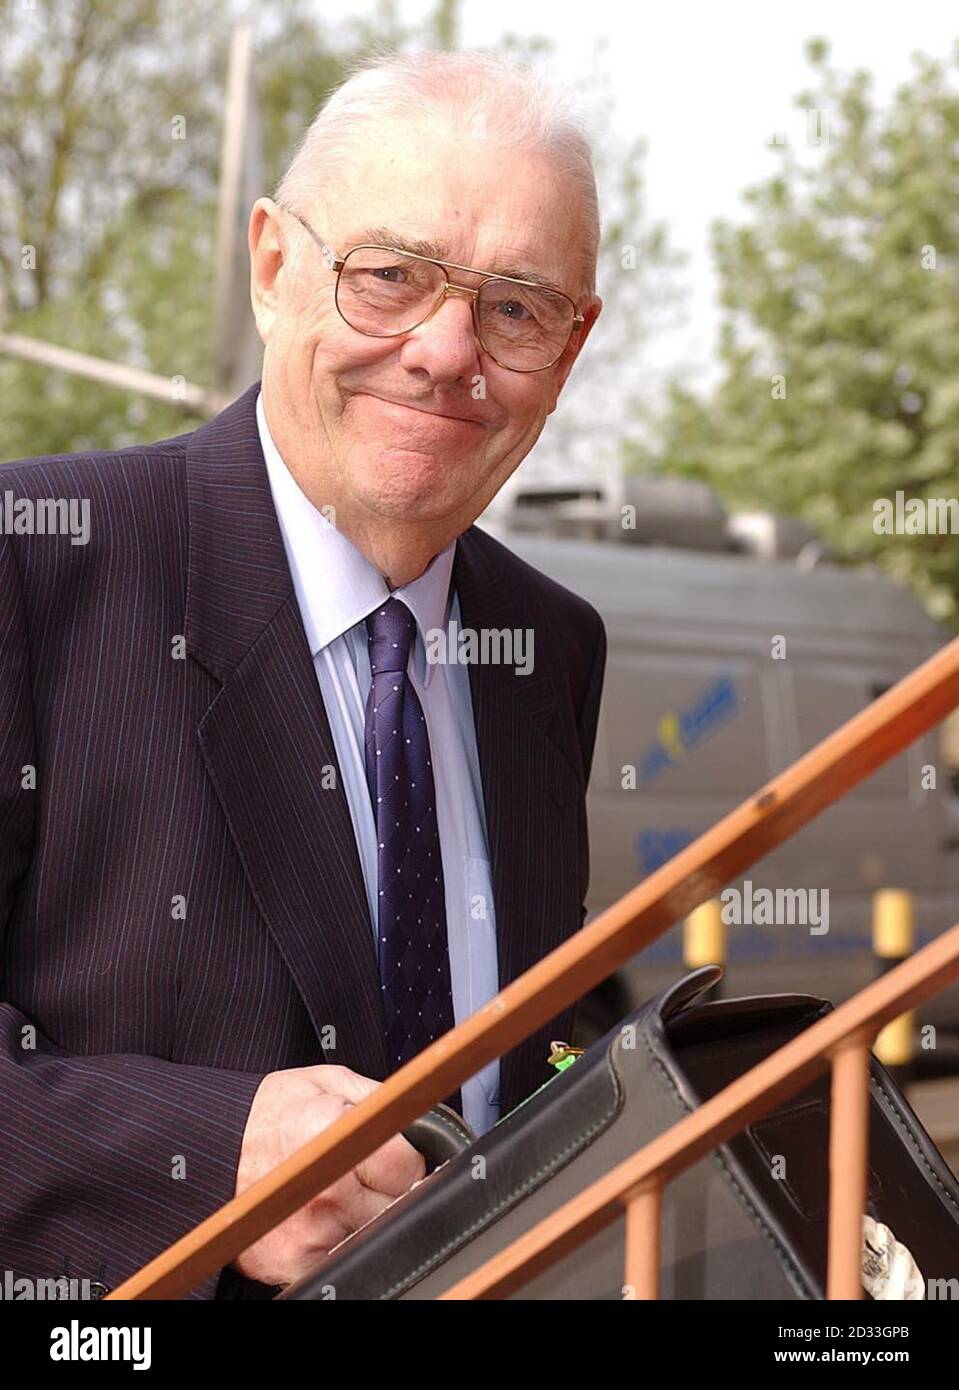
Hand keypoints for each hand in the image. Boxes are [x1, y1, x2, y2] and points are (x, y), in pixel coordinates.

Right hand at [231, 1063, 424, 1287]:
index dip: (405, 1157)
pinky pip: (342, 1257)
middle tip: (362, 1171)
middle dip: (389, 1188)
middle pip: (396, 1203)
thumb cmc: (268, 1115)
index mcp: (330, 1132)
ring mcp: (309, 1230)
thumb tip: (421, 1116)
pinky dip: (340, 1240)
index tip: (392, 1154)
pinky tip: (319, 1216)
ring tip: (337, 1190)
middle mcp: (322, 1185)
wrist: (210, 1155)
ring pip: (373, 1233)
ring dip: (366, 1215)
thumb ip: (375, 1096)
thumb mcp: (325, 1082)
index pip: (406, 1164)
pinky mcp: (295, 1263)